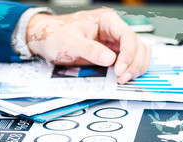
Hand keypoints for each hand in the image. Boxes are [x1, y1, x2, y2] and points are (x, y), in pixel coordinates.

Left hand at [27, 8, 151, 83]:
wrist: (45, 40)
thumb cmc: (55, 34)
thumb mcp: (70, 42)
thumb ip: (90, 50)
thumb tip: (110, 58)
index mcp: (106, 20)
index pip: (127, 36)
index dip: (127, 55)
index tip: (119, 70)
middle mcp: (113, 30)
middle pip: (137, 45)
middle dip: (133, 63)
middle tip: (123, 78)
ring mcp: (113, 42)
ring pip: (137, 52)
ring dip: (135, 66)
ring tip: (124, 79)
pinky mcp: (109, 53)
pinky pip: (128, 59)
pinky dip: (130, 68)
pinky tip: (123, 76)